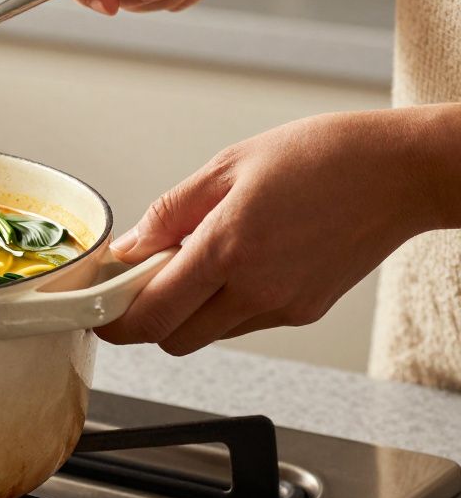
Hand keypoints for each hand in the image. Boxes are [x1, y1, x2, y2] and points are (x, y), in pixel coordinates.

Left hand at [98, 108, 452, 355]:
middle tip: (140, 280)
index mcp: (228, 248)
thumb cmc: (323, 157)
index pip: (151, 313)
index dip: (114, 320)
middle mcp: (256, 288)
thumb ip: (170, 212)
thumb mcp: (228, 166)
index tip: (97, 309)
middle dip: (147, 319)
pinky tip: (237, 263)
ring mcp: (283, 306)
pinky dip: (225, 305)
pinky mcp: (305, 312)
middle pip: (173, 339)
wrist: (400, 172)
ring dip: (187, 312)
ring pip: (209, 334)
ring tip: (198, 259)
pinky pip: (244, 322)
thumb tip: (130, 246)